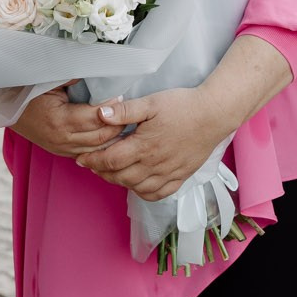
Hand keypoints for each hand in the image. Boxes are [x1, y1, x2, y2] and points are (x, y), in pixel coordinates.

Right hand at [12, 84, 122, 157]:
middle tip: (129, 110)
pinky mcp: (62, 152)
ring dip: (114, 137)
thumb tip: (100, 72)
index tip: (120, 94)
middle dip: (119, 124)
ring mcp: (61, 149)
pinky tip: (112, 133)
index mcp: (59, 120)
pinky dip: (102, 145)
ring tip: (125, 121)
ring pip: (98, 149)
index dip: (111, 107)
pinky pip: (89, 153)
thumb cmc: (29, 88)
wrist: (7, 105)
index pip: (96, 117)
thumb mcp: (50, 79)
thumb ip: (75, 77)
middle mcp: (62, 139)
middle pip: (102, 137)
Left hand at [75, 86, 237, 201]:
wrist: (214, 114)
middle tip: (93, 165)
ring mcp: (169, 172)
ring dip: (120, 183)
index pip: (110, 160)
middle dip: (102, 172)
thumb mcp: (151, 102)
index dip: (92, 160)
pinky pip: (159, 194)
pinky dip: (144, 192)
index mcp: (144, 146)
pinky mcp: (181, 176)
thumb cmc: (183, 105)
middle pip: (121, 177)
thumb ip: (124, 111)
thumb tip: (99, 114)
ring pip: (137, 187)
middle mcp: (155, 164)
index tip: (81, 158)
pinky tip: (138, 184)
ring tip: (111, 173)